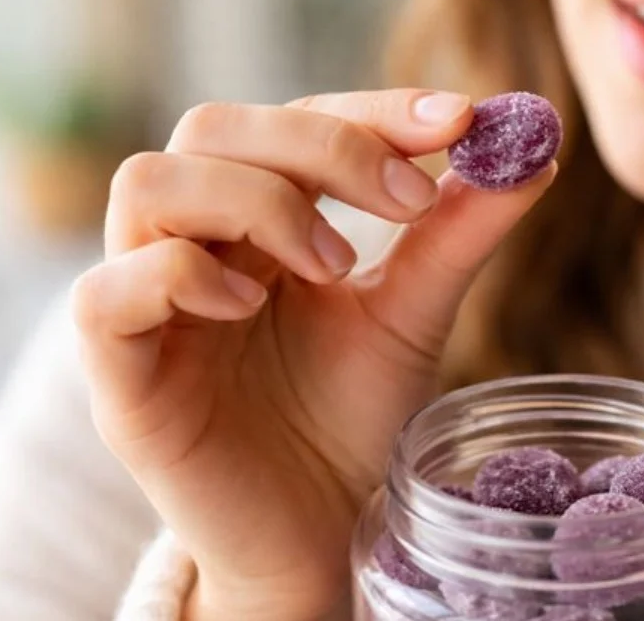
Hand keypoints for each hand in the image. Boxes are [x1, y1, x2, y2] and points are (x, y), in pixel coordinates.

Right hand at [71, 89, 556, 619]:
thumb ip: (458, 233)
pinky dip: (182, 277)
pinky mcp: (121, 378)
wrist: (321, 531)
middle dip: (321, 149)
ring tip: (334, 266)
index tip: (458, 122)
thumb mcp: (415, 314)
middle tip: (408, 202)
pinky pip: (108, 294)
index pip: (294, 121)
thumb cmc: (351, 417)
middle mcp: (197, 244)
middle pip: (214, 130)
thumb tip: (536, 148)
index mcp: (261, 220)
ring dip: (257, 203)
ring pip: (149, 185)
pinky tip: (252, 308)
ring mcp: (150, 305)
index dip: (370, 111)